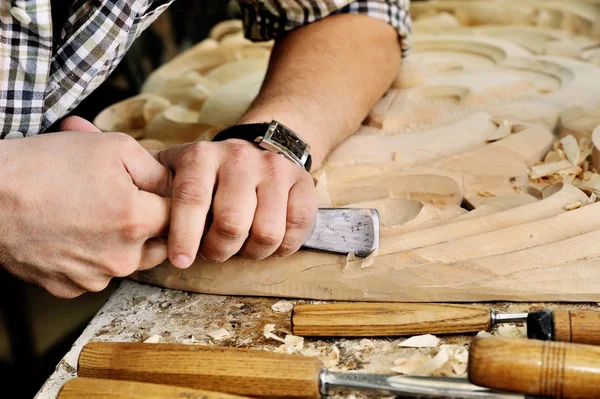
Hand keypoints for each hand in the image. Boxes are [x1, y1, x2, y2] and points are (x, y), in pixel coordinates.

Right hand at [0, 117, 170, 297]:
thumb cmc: (46, 165)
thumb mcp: (113, 148)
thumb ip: (157, 171)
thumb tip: (176, 188)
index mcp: (136, 221)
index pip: (181, 217)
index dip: (171, 200)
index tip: (157, 190)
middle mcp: (120, 258)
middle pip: (160, 244)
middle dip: (153, 225)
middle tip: (126, 201)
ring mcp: (93, 278)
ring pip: (130, 261)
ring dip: (124, 242)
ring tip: (95, 213)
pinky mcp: (69, 289)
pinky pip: (98, 273)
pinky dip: (94, 256)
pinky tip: (74, 232)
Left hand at [156, 139, 317, 265]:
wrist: (259, 147)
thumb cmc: (210, 175)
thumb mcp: (176, 172)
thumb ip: (154, 193)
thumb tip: (130, 220)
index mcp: (202, 155)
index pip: (191, 199)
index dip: (184, 236)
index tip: (180, 261)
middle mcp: (239, 157)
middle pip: (232, 223)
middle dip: (221, 250)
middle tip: (216, 251)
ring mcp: (275, 168)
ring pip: (266, 232)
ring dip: (252, 252)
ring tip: (242, 246)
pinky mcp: (303, 182)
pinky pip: (296, 227)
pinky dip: (282, 246)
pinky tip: (269, 242)